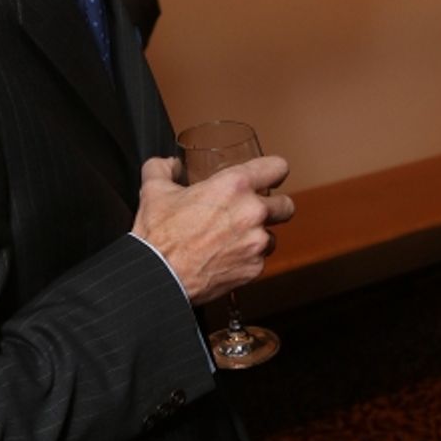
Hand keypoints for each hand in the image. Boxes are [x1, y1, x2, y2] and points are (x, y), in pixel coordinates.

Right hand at [131, 155, 294, 305]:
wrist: (158, 277)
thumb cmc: (158, 234)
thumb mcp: (154, 190)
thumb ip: (163, 168)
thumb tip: (170, 163)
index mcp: (235, 185)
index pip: (278, 167)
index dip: (274, 171)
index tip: (270, 177)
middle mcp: (253, 212)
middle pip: (286, 204)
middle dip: (274, 207)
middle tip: (255, 211)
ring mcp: (257, 242)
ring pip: (273, 235)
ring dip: (259, 236)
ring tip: (235, 239)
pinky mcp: (254, 269)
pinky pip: (260, 260)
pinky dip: (248, 260)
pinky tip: (227, 258)